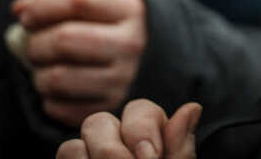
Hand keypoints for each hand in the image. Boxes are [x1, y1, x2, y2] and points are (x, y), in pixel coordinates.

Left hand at [10, 0, 147, 126]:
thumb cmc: (93, 20)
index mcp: (129, 8)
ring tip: (44, 64)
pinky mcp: (109, 106)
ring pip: (56, 77)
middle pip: (64, 39)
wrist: (124, 52)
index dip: (42, 5)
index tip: (27, 15)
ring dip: (37, 71)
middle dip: (35, 42)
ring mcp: (123, 78)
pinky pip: (57, 107)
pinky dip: (46, 97)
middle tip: (35, 43)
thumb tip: (22, 9)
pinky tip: (57, 86)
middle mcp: (132, 43)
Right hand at [56, 99, 201, 158]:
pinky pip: (67, 151)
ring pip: (80, 135)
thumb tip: (193, 107)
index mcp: (147, 140)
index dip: (143, 130)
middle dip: (113, 149)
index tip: (151, 158)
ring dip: (99, 155)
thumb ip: (179, 147)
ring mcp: (89, 155)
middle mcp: (114, 143)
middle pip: (101, 119)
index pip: (139, 110)